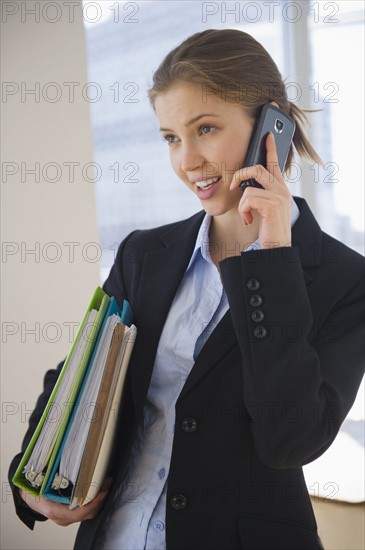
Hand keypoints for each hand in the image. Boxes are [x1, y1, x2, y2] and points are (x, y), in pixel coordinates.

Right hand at [19, 477, 111, 525]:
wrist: (28, 498)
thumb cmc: (33, 490)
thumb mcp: (39, 484)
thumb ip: (51, 477)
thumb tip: (63, 460)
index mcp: (55, 511)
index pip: (78, 513)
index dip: (92, 503)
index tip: (101, 492)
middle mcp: (62, 518)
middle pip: (87, 514)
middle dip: (100, 499)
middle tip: (107, 482)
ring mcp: (67, 518)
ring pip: (88, 514)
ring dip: (99, 499)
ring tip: (106, 483)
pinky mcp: (70, 514)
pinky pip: (85, 511)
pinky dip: (94, 501)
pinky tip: (99, 489)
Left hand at [230, 132, 291, 248]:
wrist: (276, 248)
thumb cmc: (269, 230)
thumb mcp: (265, 209)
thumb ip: (260, 194)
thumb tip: (246, 185)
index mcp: (281, 189)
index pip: (275, 164)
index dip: (271, 149)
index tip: (267, 135)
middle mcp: (282, 190)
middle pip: (258, 169)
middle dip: (240, 175)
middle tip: (232, 187)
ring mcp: (278, 197)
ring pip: (249, 188)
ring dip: (242, 205)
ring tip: (247, 216)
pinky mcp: (272, 205)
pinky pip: (247, 199)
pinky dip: (243, 212)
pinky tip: (249, 221)